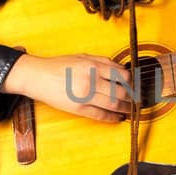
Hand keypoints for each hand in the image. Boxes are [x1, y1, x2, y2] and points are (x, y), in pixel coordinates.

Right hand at [0, 52, 134, 121]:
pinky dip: (112, 118)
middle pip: (121, 92)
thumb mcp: (83, 57)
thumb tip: (123, 71)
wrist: (38, 77)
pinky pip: (100, 115)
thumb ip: (103, 62)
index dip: (132, 82)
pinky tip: (118, 117)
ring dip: (125, 109)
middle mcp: (90, 81)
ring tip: (130, 110)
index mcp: (93, 66)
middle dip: (132, 97)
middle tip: (137, 100)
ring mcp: (84, 96)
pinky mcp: (78, 108)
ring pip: (113, 105)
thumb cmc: (59, 65)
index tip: (135, 85)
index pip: (122, 75)